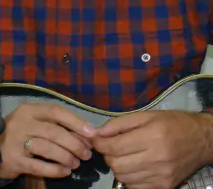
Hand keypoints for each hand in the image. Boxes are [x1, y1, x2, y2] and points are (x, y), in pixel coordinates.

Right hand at [0, 103, 95, 180]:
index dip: (76, 122)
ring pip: (48, 148)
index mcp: (28, 110)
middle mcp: (21, 123)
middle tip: (85, 154)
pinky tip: (64, 171)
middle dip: (74, 144)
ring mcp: (15, 141)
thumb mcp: (32, 122)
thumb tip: (85, 135)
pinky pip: (39, 166)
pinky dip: (55, 170)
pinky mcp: (13, 159)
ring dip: (66, 157)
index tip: (92, 133)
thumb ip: (54, 124)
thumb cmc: (17, 133)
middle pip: (54, 132)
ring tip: (75, 163)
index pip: (55, 111)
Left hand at [93, 111, 212, 188]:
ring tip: (125, 156)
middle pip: (116, 165)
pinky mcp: (165, 186)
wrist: (201, 140)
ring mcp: (161, 175)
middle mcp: (157, 158)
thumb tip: (96, 134)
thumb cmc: (172, 124)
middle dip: (108, 156)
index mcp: (152, 136)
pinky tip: (135, 166)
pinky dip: (129, 177)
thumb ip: (118, 124)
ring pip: (123, 177)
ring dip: (118, 167)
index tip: (97, 140)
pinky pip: (135, 186)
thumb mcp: (146, 116)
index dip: (99, 144)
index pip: (113, 147)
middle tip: (112, 148)